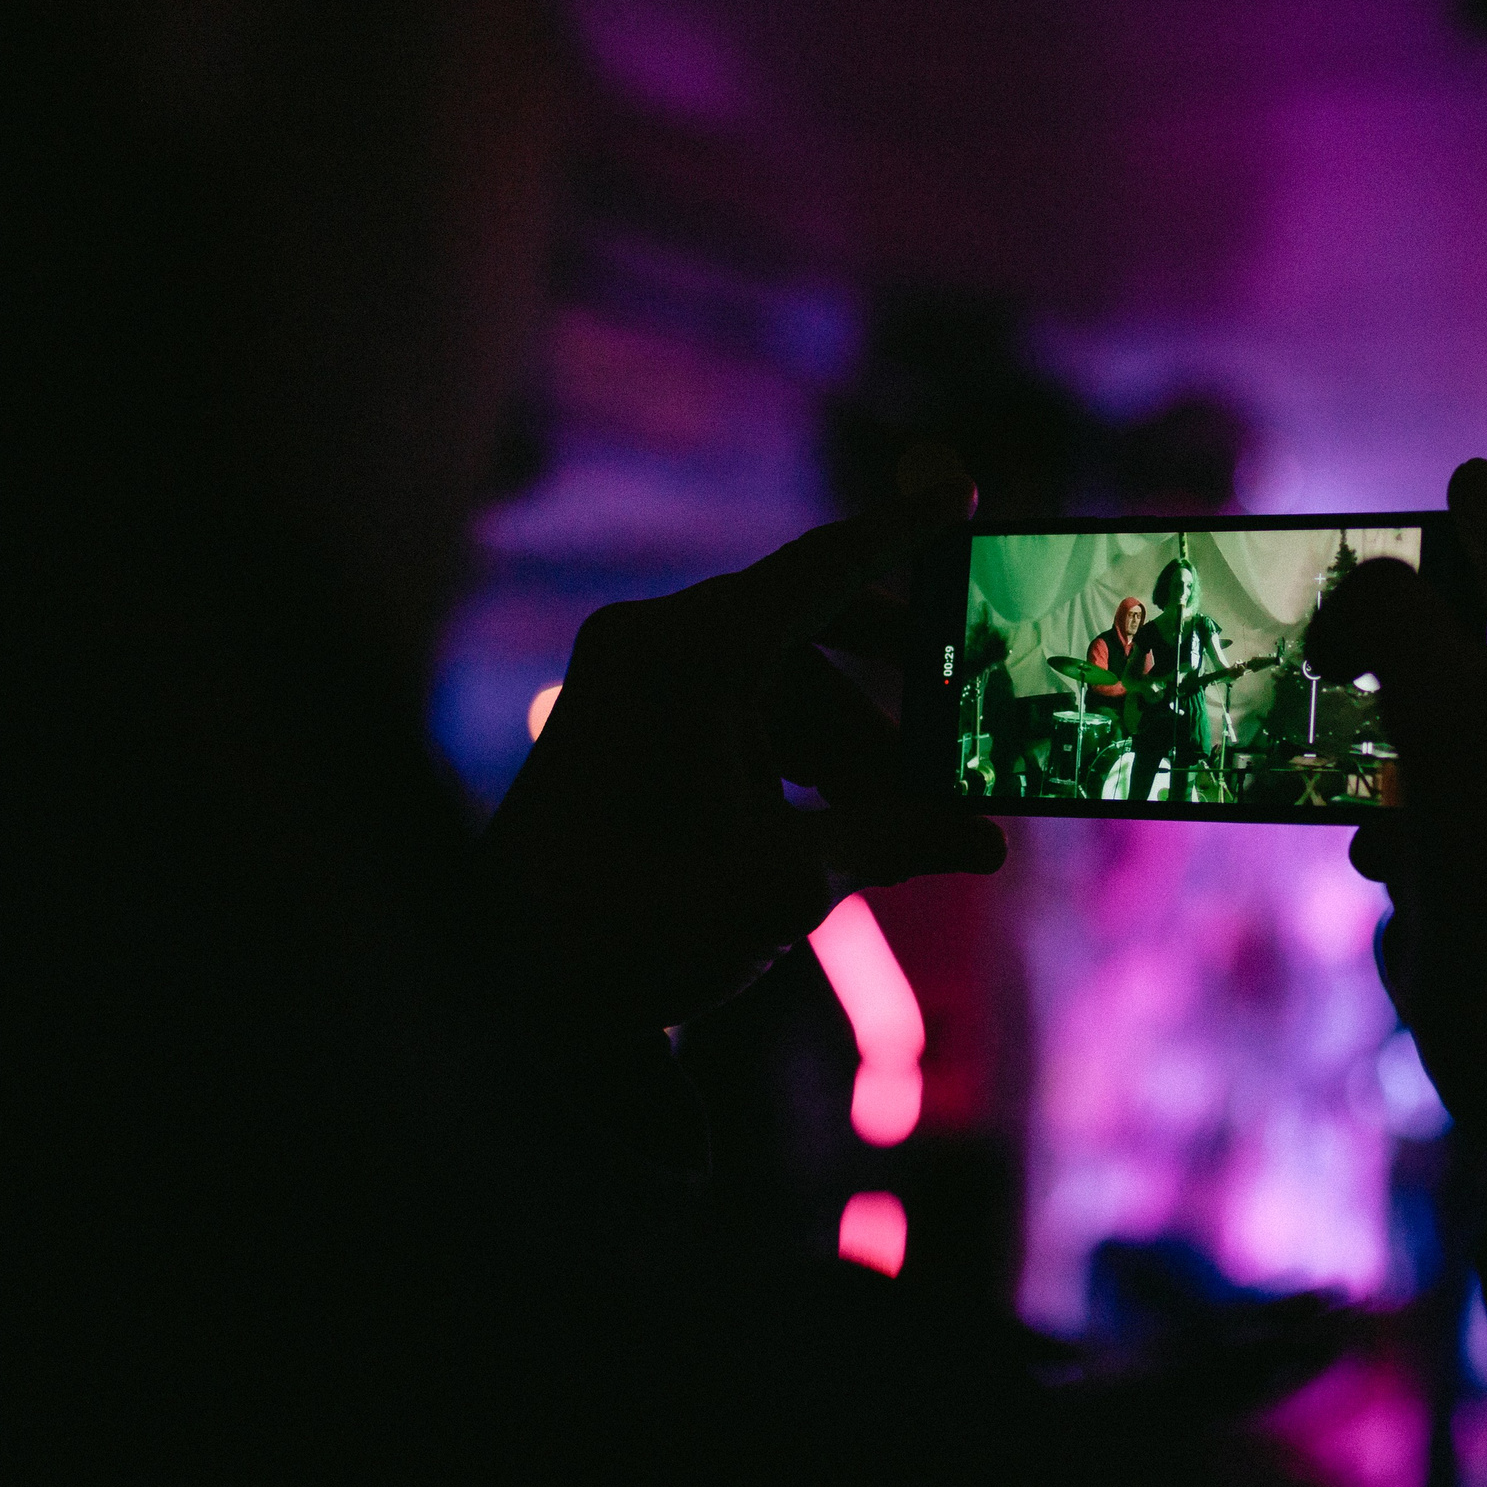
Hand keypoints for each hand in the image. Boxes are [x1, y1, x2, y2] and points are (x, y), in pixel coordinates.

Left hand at [479, 461, 1005, 1033]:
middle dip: (890, 697)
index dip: (905, 531)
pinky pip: (731, 712)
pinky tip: (837, 824)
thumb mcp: (787, 884)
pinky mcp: (618, 723)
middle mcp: (653, 646)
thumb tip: (983, 839)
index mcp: (691, 657)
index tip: (965, 492)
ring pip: (776, 684)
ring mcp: (628, 682)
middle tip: (965, 726)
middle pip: (809, 634)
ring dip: (843, 748)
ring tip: (905, 823)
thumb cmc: (632, 928)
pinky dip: (789, 757)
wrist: (503, 994)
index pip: (825, 565)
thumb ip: (894, 839)